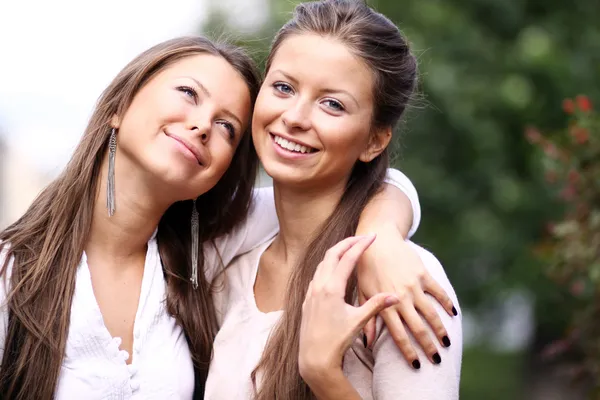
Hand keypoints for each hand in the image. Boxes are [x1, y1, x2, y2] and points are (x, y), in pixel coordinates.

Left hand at [298, 235, 398, 385]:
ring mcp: (311, 292)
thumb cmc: (336, 341)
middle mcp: (319, 286)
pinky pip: (317, 274)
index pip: (347, 258)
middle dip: (347, 242)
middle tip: (361, 237)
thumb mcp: (358, 321)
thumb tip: (396, 296)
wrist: (314, 358)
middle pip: (332, 254)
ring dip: (336, 253)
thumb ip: (376, 305)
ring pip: (323, 263)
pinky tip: (334, 270)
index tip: (371, 236)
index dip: (361, 245)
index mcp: (332, 288)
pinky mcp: (307, 299)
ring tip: (349, 249)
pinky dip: (327, 265)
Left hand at [357, 225, 456, 368]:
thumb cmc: (366, 268)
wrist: (377, 239)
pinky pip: (438, 292)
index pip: (398, 335)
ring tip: (446, 343)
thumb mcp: (362, 292)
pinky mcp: (423, 274)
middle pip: (417, 328)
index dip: (408, 352)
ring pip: (431, 313)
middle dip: (428, 346)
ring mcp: (413, 285)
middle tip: (436, 361)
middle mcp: (400, 297)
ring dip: (440, 330)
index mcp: (384, 303)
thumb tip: (368, 343)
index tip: (415, 365)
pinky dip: (447, 303)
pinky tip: (454, 314)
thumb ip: (368, 317)